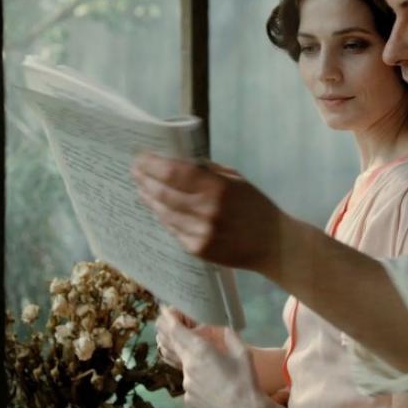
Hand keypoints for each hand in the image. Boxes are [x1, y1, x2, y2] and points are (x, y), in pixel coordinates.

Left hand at [130, 152, 287, 271]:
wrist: (273, 244)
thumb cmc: (256, 207)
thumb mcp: (236, 180)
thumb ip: (208, 172)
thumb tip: (178, 161)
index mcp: (218, 188)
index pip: (174, 172)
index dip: (153, 164)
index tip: (141, 157)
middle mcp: (206, 211)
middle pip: (163, 193)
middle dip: (145, 179)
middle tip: (135, 171)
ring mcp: (200, 233)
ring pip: (164, 213)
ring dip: (149, 199)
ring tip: (141, 188)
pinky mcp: (198, 249)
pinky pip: (173, 230)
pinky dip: (163, 217)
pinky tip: (158, 208)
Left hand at [156, 309, 281, 407]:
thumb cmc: (245, 381)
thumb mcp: (243, 353)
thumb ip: (230, 336)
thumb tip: (224, 328)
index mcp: (200, 351)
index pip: (176, 331)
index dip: (167, 319)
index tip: (163, 309)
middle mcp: (188, 366)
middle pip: (172, 344)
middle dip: (167, 331)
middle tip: (165, 320)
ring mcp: (186, 383)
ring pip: (181, 363)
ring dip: (183, 353)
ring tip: (191, 348)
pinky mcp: (188, 397)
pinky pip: (189, 380)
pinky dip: (194, 373)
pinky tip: (209, 377)